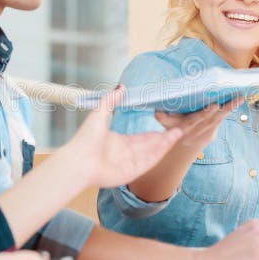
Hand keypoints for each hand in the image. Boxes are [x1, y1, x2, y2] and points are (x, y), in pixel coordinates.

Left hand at [64, 85, 184, 187]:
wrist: (79, 161)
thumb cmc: (85, 139)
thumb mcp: (99, 114)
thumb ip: (111, 100)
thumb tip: (121, 87)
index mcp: (118, 142)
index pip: (140, 138)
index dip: (154, 134)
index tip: (165, 127)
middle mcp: (125, 154)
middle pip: (149, 146)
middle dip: (164, 138)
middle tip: (179, 130)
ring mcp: (129, 164)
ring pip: (152, 153)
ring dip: (165, 144)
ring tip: (178, 133)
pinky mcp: (131, 172)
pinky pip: (149, 162)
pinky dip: (159, 153)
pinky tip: (168, 144)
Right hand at [154, 96, 245, 153]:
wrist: (181, 148)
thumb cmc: (172, 129)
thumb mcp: (165, 124)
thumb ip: (162, 117)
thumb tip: (157, 110)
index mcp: (184, 128)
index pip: (195, 121)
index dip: (205, 114)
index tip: (214, 106)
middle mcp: (196, 132)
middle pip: (210, 120)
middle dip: (220, 111)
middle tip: (232, 99)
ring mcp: (205, 134)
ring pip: (218, 120)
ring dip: (229, 109)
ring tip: (239, 97)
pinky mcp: (212, 134)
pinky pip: (221, 120)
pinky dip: (229, 110)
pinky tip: (237, 99)